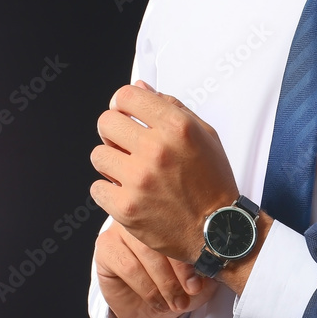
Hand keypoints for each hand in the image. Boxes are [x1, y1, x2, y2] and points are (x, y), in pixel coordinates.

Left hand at [89, 80, 238, 263]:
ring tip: (130, 174)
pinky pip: (97, 188)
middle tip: (126, 147)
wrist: (219, 230)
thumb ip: (172, 107)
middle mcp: (156, 149)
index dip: (122, 105)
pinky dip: (109, 193)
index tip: (126, 116)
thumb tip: (141, 87)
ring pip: (98, 155)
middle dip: (114, 134)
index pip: (125, 96)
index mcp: (176, 127)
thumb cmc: (213, 183)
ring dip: (111, 164)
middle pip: (106, 122)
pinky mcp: (127, 207)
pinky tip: (128, 195)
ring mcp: (139, 179)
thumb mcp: (205, 136)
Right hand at [94, 220, 217, 317]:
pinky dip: (147, 288)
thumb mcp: (202, 272)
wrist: (153, 308)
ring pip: (145, 251)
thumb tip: (214, 255)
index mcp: (170, 208)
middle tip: (193, 290)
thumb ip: (208, 258)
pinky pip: (127, 266)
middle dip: (181, 268)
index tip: (207, 271)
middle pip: (163, 233)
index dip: (195, 247)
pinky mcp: (105, 247)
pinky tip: (158, 301)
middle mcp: (143, 212)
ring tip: (178, 301)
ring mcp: (120, 227)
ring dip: (165, 282)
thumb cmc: (179, 283)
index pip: (183, 220)